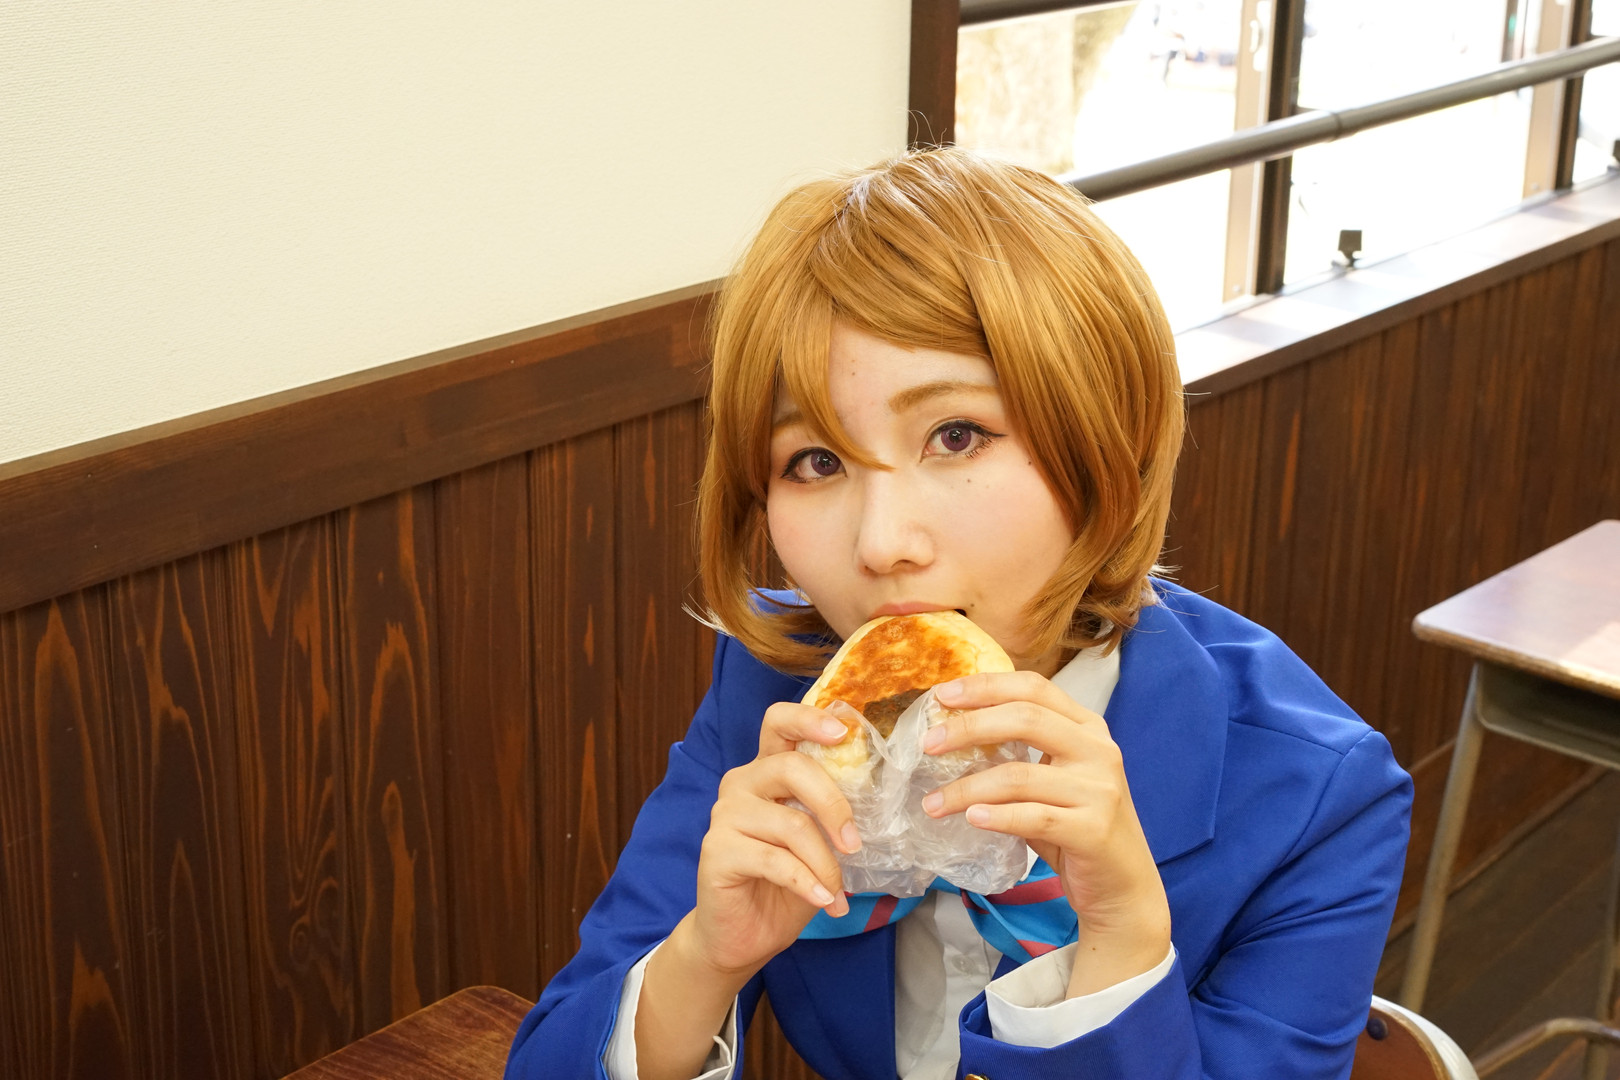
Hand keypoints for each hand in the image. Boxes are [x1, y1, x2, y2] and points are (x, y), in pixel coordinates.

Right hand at [680, 701, 862, 982]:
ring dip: (825, 863)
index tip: (842, 732)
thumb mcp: (819, 843)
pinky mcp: (716, 851)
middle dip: (834, 804)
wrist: (743, 936)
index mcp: (767, 770)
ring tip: (837, 893)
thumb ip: (834, 812)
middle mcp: (742, 783)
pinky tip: (824, 901)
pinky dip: (807, 882)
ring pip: (790, 823)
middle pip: (791, 767)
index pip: (779, 723)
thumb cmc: (787, 884)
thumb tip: (881, 794)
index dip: (809, 718)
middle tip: (854, 844)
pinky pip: (775, 860)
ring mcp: (725, 815)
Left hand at [922, 670, 1170, 994]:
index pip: (1033, 688)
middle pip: (1025, 720)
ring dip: (966, 788)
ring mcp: (1100, 790)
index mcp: (1087, 727)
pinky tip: (971, 818)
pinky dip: (997, 816)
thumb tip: (950, 735)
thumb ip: (1019, 753)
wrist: (1123, 886)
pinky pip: (1033, 817)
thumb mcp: (1054, 778)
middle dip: (968, 728)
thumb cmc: (1076, 827)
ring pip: (1019, 776)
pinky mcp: (1094, 830)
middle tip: (927, 744)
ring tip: (933, 803)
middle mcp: (1098, 750)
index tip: (942, 695)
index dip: (985, 686)